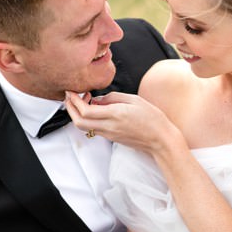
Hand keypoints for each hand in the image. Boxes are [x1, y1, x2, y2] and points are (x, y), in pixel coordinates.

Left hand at [64, 90, 180, 154]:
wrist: (160, 139)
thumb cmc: (152, 118)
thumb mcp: (134, 99)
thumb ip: (113, 97)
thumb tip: (97, 99)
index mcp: (115, 114)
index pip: (86, 111)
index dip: (75, 101)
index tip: (72, 92)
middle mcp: (109, 126)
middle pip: (79, 122)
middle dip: (70, 109)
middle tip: (70, 97)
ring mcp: (109, 134)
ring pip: (84, 127)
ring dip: (77, 115)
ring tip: (81, 101)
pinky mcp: (112, 138)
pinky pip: (93, 129)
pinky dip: (87, 119)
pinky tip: (93, 109)